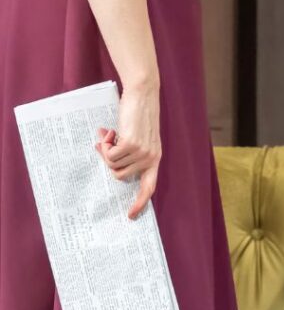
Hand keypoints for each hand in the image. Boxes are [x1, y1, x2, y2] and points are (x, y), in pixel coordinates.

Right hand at [96, 85, 160, 219]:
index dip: (140, 202)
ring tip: (112, 134)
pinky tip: (110, 131)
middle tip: (107, 143)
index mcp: (154, 158)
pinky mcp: (132, 145)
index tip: (131, 215)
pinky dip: (105, 145)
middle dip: (109, 161)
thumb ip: (124, 150)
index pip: (149, 186)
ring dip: (107, 151)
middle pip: (120, 175)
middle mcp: (150, 158)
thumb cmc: (137, 115)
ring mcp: (142, 152)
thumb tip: (103, 153)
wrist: (143, 94)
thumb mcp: (134, 136)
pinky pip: (110, 156)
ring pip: (113, 165)